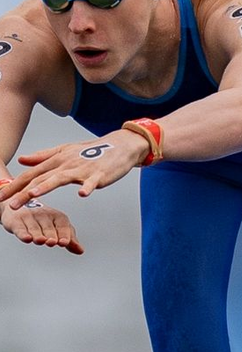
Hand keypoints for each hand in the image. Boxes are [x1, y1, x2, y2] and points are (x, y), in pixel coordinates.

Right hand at [0, 195, 83, 253]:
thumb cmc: (43, 221)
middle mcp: (44, 214)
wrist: (18, 206)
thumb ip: (69, 239)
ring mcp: (29, 216)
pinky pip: (20, 228)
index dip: (63, 234)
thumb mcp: (58, 228)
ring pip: (35, 229)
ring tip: (40, 240)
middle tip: (52, 242)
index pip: (63, 226)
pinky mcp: (16, 221)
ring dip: (38, 235)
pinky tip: (27, 238)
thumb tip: (80, 251)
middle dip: (51, 235)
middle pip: (49, 228)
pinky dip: (23, 234)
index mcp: (57, 216)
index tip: (64, 242)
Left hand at [1, 130, 146, 209]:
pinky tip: (82, 194)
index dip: (14, 186)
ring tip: (33, 195)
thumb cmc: (93, 151)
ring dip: (46, 187)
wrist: (120, 146)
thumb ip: (43, 156)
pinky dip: (87, 187)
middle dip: (23, 192)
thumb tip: (21, 160)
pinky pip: (92, 182)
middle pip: (41, 179)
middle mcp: (66, 164)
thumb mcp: (65, 151)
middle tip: (9, 204)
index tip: (1, 197)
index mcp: (56, 161)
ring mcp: (82, 169)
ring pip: (60, 178)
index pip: (31, 174)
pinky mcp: (99, 174)